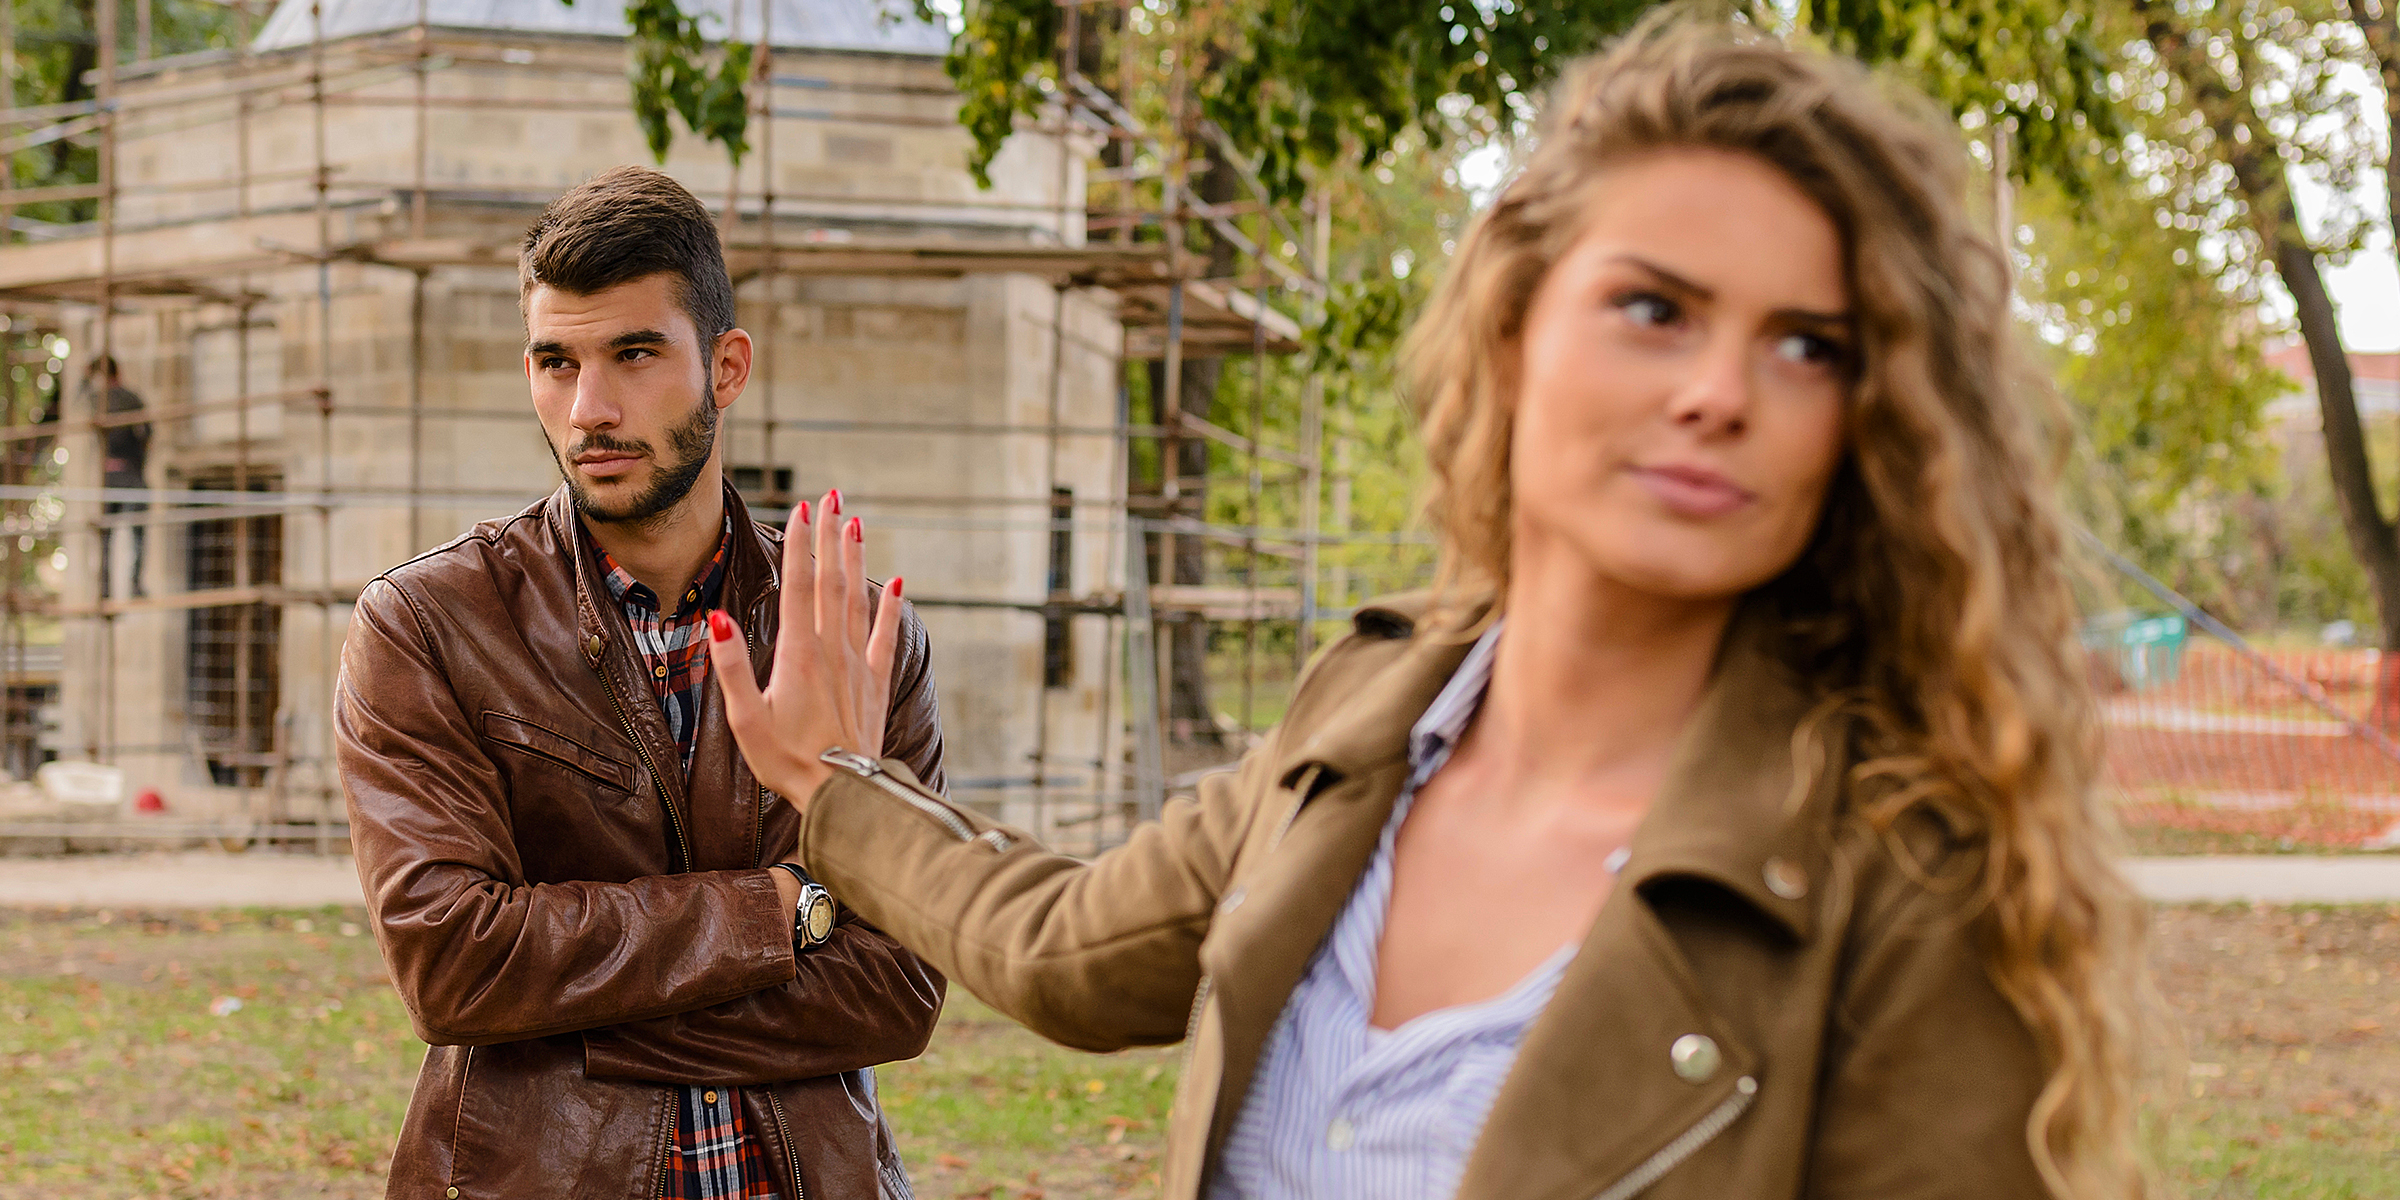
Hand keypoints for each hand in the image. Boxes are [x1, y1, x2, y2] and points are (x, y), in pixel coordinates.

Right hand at [709, 488, 905, 810]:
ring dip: (856, 559)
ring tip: (856, 523)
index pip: (797, 587)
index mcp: (798, 655)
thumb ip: (731, 668)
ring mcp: (858, 665)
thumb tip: (716, 619)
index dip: (799, 547)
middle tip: (832, 495)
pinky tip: (897, 582)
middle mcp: (832, 651)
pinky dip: (891, 606)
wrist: (842, 796)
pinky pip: (886, 636)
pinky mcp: (876, 684)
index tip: (801, 510)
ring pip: (858, 599)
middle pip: (830, 581)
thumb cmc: (786, 762)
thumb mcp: (745, 720)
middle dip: (830, 536)